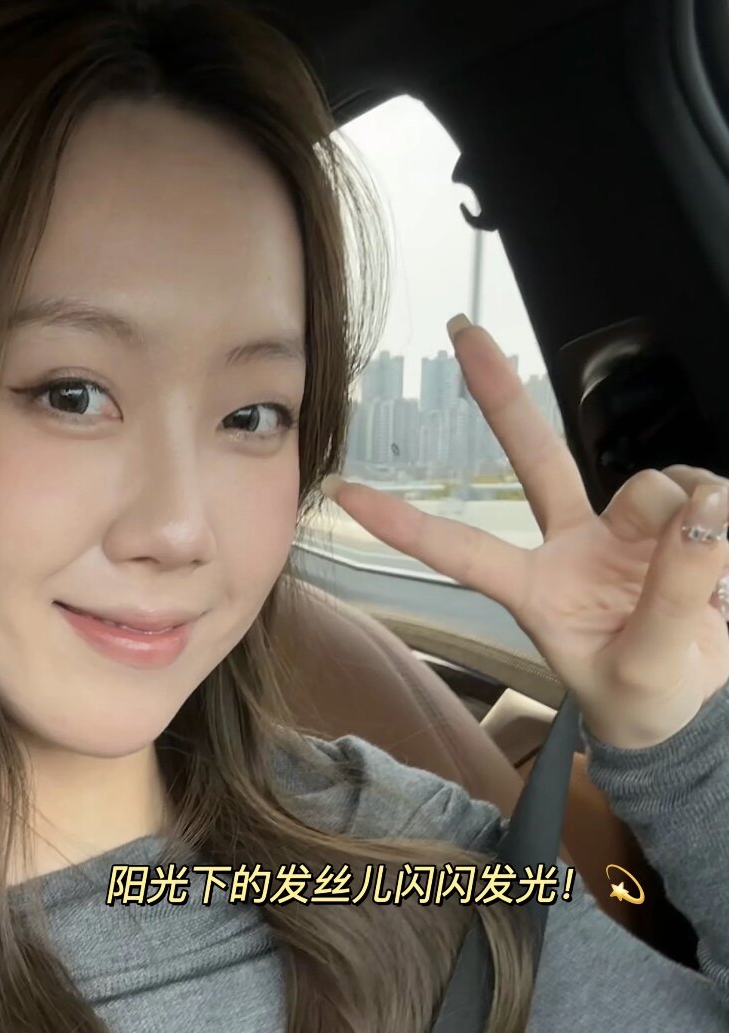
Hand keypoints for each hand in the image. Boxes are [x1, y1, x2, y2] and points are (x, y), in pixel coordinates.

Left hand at [324, 317, 728, 748]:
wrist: (691, 703)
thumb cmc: (644, 696)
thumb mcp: (648, 669)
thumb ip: (674, 595)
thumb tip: (701, 512)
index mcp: (536, 591)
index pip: (461, 551)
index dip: (404, 524)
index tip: (342, 491)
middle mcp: (569, 546)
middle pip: (533, 457)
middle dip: (499, 393)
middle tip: (461, 330)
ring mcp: (620, 528)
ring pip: (651, 487)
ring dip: (687, 520)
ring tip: (709, 579)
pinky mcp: (673, 517)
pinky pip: (703, 494)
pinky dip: (720, 521)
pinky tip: (721, 555)